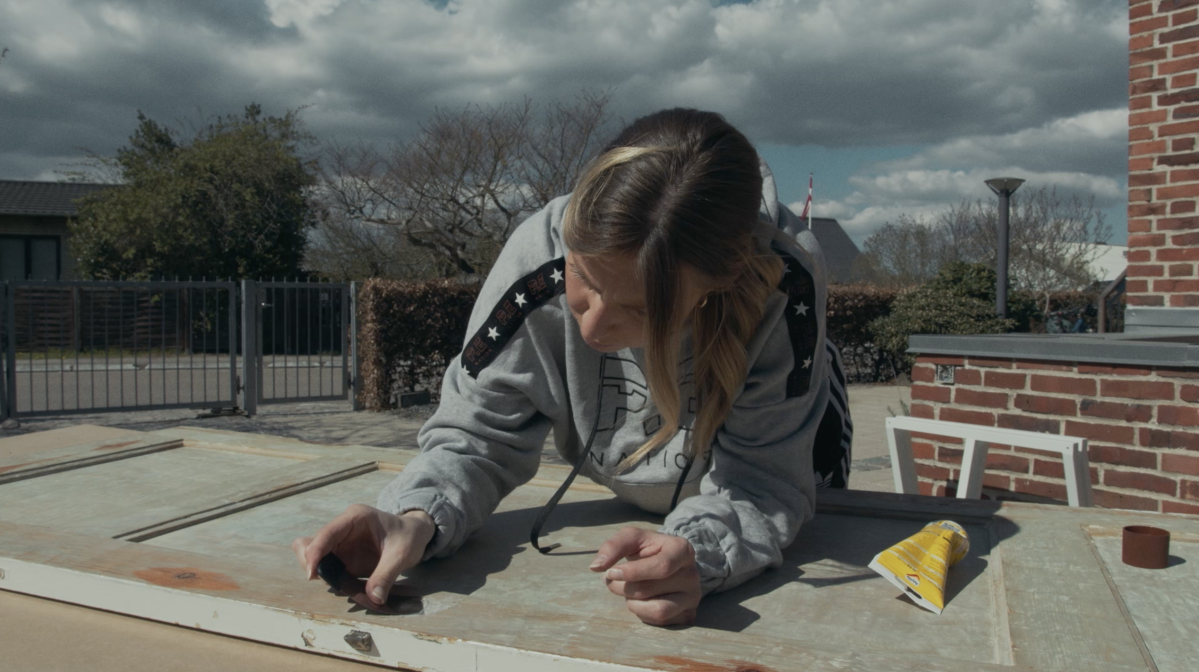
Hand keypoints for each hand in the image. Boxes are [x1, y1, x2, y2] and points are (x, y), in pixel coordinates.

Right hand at [291, 504, 434, 605]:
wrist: (415, 535)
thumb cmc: (409, 537)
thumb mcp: (402, 555)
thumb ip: (386, 575)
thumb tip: (373, 598)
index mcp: (355, 518)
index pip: (326, 533)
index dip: (315, 553)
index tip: (312, 575)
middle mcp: (342, 528)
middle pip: (311, 544)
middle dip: (313, 564)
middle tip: (328, 582)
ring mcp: (340, 543)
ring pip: (312, 555)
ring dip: (319, 572)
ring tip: (339, 584)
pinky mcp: (342, 556)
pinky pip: (325, 567)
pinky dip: (328, 578)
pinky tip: (343, 586)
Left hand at [590, 526, 700, 625]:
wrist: (667, 561)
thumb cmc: (647, 548)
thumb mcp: (631, 538)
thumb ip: (613, 546)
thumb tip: (596, 567)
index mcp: (682, 550)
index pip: (661, 567)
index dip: (632, 573)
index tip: (610, 572)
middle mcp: (692, 574)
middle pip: (650, 589)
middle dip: (623, 587)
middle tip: (612, 580)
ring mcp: (693, 596)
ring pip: (658, 610)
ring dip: (633, 603)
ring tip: (628, 592)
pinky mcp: (689, 615)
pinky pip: (661, 622)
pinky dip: (643, 613)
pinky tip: (642, 601)